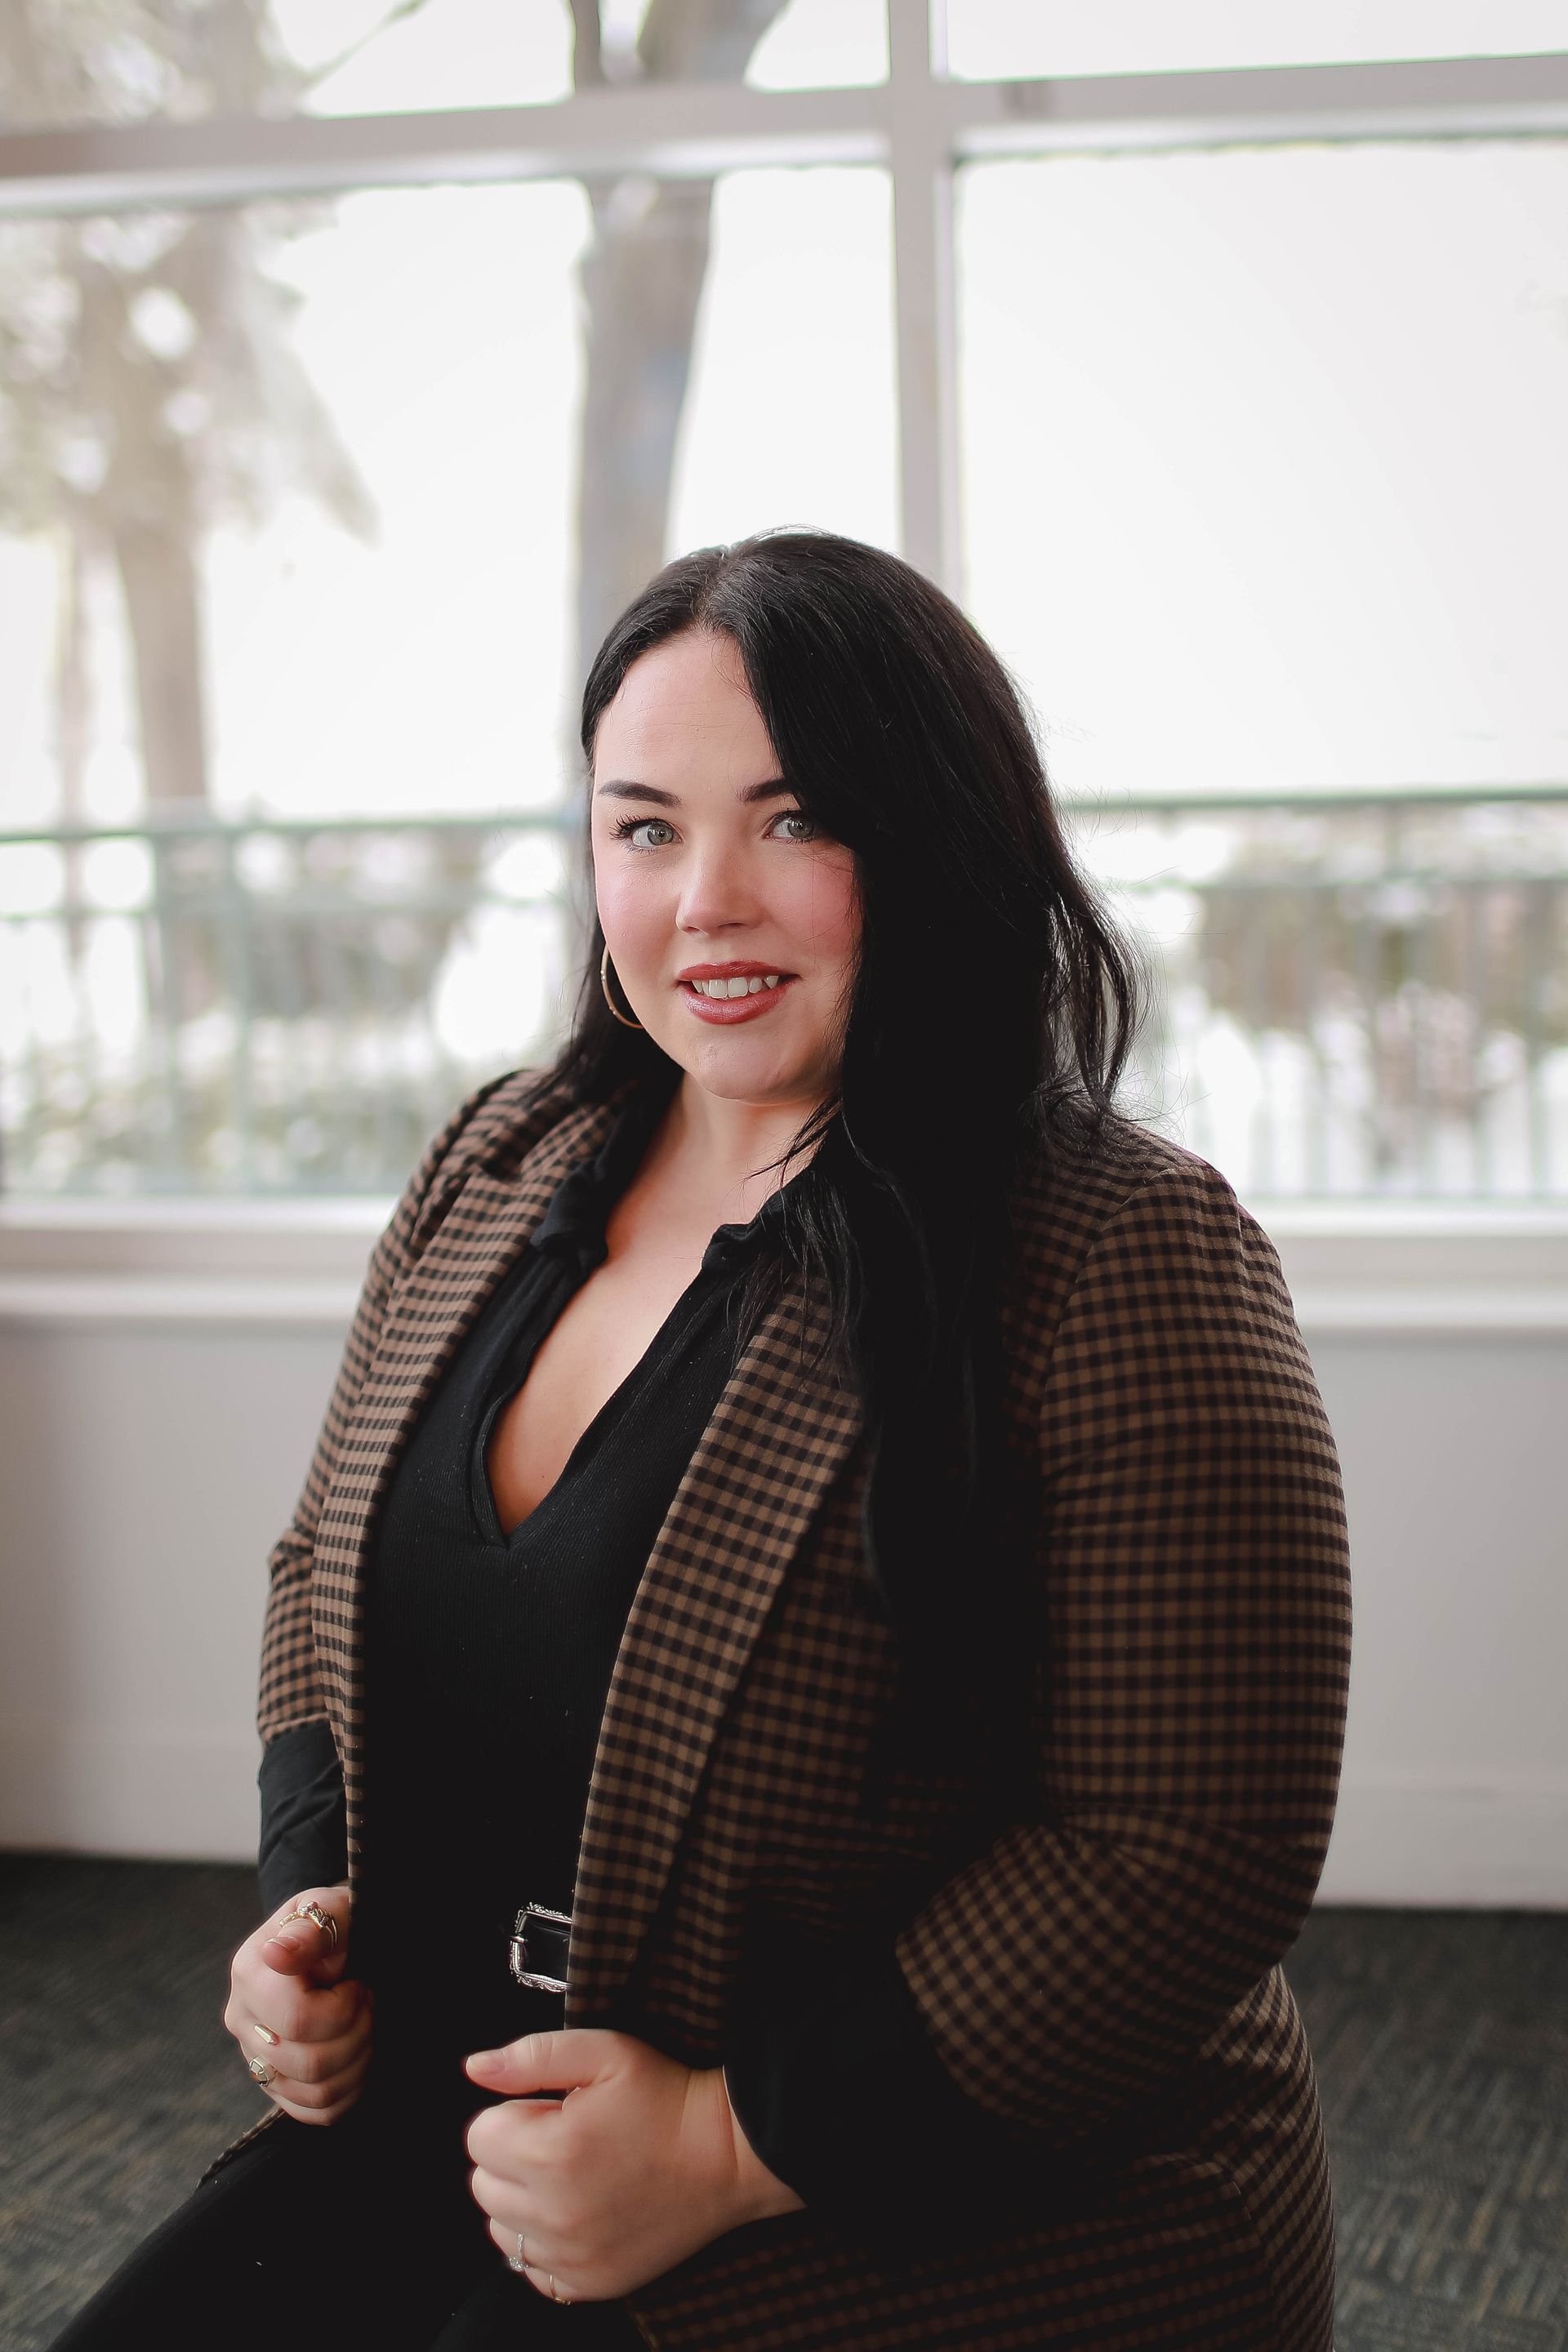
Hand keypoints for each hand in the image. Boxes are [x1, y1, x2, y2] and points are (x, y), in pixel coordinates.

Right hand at [223, 1883, 369, 2125]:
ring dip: (359, 2062)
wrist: (335, 1936)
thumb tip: (275, 1954)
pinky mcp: (274, 2082)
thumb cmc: (337, 1922)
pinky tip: (358, 2056)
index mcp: (250, 1973)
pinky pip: (316, 2112)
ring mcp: (254, 2055)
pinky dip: (349, 2091)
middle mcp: (242, 2019)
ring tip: (365, 2025)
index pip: (299, 2020)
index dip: (345, 2009)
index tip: (358, 1984)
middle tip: (368, 2003)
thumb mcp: (332, 1909)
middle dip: (358, 2034)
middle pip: (311, 2063)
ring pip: (315, 2092)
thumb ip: (311, 1931)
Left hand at [463, 2028, 804, 2300]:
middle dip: (512, 2157)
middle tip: (563, 2139)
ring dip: (522, 2202)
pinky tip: (578, 2213)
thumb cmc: (666, 2097)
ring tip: (571, 2175)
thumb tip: (475, 2068)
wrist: (728, 2155)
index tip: (551, 2109)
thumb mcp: (604, 2051)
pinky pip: (532, 2270)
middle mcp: (554, 2213)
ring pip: (501, 2231)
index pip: (478, 2137)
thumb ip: (530, 2056)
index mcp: (551, 2152)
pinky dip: (544, 2244)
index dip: (513, 2114)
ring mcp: (572, 2256)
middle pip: (483, 2185)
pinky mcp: (591, 2283)